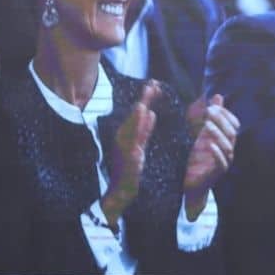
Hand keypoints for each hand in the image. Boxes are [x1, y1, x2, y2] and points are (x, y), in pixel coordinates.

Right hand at [101, 82, 160, 226]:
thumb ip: (144, 129)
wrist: (121, 191)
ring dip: (140, 107)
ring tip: (148, 93)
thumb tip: (151, 113)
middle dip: (144, 98)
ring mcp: (125, 146)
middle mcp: (123, 136)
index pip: (138, 112)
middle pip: (135, 114)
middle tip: (153, 83)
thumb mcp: (139, 145)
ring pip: (134, 123)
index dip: (146, 98)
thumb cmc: (128, 168)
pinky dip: (139, 125)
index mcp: (127, 133)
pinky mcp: (128, 155)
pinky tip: (144, 113)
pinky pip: (135, 137)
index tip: (154, 83)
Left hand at [183, 94, 238, 219]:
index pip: (234, 124)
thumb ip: (210, 116)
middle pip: (231, 132)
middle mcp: (229, 150)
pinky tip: (209, 145)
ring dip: (217, 134)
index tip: (212, 106)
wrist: (191, 184)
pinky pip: (221, 162)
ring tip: (206, 125)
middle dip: (221, 120)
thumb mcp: (202, 133)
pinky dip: (216, 153)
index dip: (225, 114)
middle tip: (208, 111)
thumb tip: (217, 96)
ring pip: (227, 146)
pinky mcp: (217, 173)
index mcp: (227, 140)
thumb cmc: (197, 158)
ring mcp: (225, 162)